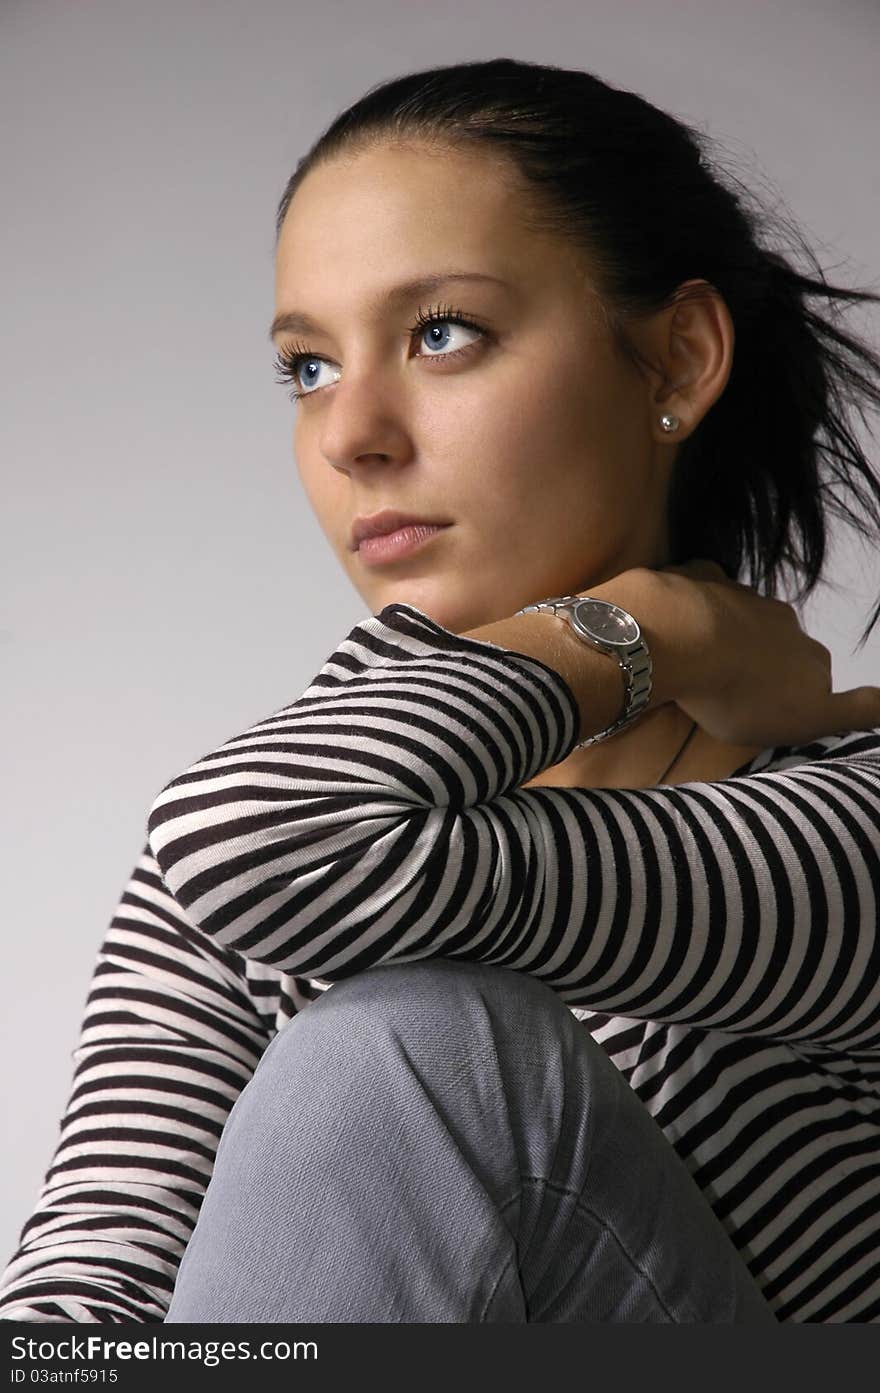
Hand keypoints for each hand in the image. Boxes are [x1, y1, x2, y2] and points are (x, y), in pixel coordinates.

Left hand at [637, 559, 879, 747]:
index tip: (768, 710)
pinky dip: (695, 602)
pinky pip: (704, 586)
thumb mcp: (811, 718)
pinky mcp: (701, 577)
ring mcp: (741, 594)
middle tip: (728, 689)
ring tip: (698, 660)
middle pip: (778, 642)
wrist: (681, 642)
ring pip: (741, 614)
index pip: (814, 673)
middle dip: (761, 661)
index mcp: (809, 653)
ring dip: (727, 633)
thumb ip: (859, 710)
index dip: (795, 693)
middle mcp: (782, 618)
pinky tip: (679, 621)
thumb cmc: (740, 694)